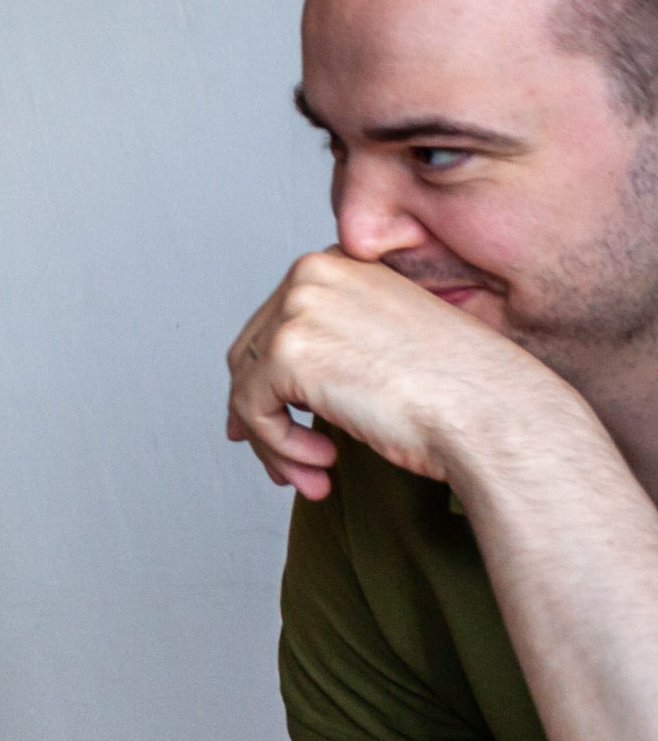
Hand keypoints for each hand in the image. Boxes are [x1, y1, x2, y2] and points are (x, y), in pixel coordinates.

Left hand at [224, 248, 570, 496]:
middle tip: (292, 464)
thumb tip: (263, 393)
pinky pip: (251, 408)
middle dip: (266, 417)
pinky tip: (322, 465)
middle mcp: (312, 274)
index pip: (276, 323)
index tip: (278, 425)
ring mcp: (297, 309)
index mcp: (341, 263)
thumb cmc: (460, 392)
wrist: (492, 412)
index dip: (269, 380)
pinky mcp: (287, 352)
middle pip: (251, 354)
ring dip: (274, 443)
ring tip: (311, 477)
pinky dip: (277, 447)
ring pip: (247, 386)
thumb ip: (330, 348)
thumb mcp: (385, 346)